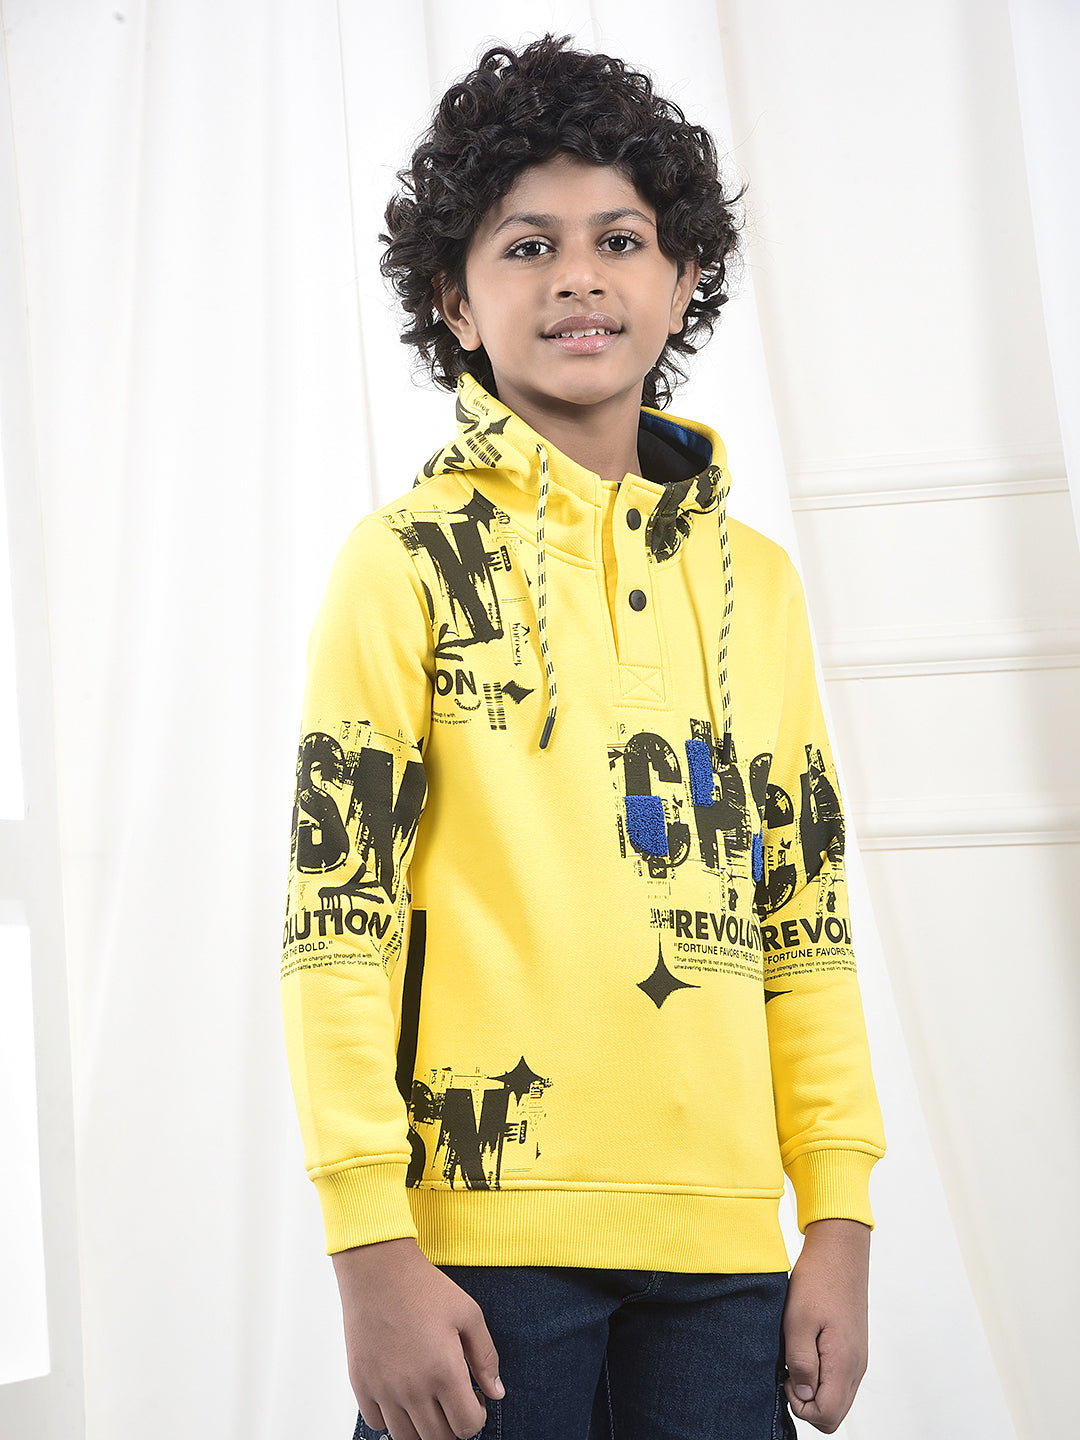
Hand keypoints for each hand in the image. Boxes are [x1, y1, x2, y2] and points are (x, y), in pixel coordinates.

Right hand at [333, 1237, 502, 1439]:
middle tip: (453, 1399)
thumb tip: (496, 1393)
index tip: (474, 1400)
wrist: (378, 1270)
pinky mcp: (361, 1384)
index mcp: (444, 1372)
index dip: (477, 1417)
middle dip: (452, 1424)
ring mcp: (383, 1389)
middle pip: (438, 1438)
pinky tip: (401, 1393)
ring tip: (427, 1398)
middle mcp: (413, 1388)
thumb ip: (486, 1357)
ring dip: (422, 1426)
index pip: (467, 1427)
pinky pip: (377, 1423)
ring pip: (406, 1438)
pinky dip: (391, 1417)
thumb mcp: (468, 1314)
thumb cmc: (424, 1287)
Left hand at [782, 1218, 870, 1433]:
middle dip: (807, 1403)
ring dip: (814, 1390)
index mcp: (844, 1363)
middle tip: (788, 1371)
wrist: (839, 1252)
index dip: (800, 1405)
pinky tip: (806, 1351)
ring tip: (796, 1358)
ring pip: (837, 1399)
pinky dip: (821, 1377)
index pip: (826, 1416)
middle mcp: (856, 1367)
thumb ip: (800, 1362)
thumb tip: (803, 1394)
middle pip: (833, 1415)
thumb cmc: (817, 1281)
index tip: (785, 1376)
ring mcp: (857, 1359)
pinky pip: (839, 1381)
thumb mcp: (797, 1320)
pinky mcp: (854, 1350)